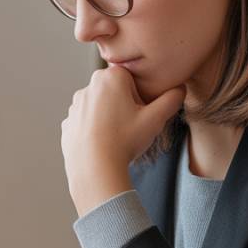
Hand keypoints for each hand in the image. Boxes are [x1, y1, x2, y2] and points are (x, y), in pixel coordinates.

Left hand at [61, 66, 185, 216]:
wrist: (95, 169)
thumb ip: (172, 99)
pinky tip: (103, 144)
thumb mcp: (156, 119)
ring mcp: (75, 106)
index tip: (140, 113)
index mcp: (109, 77)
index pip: (131, 78)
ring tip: (117, 137)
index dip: (140, 97)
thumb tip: (180, 88)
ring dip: (109, 117)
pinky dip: (95, 130)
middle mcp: (88, 86)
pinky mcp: (68, 123)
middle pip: (114, 92)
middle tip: (131, 126)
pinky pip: (87, 123)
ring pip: (100, 107)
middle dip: (124, 106)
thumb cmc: (125, 141)